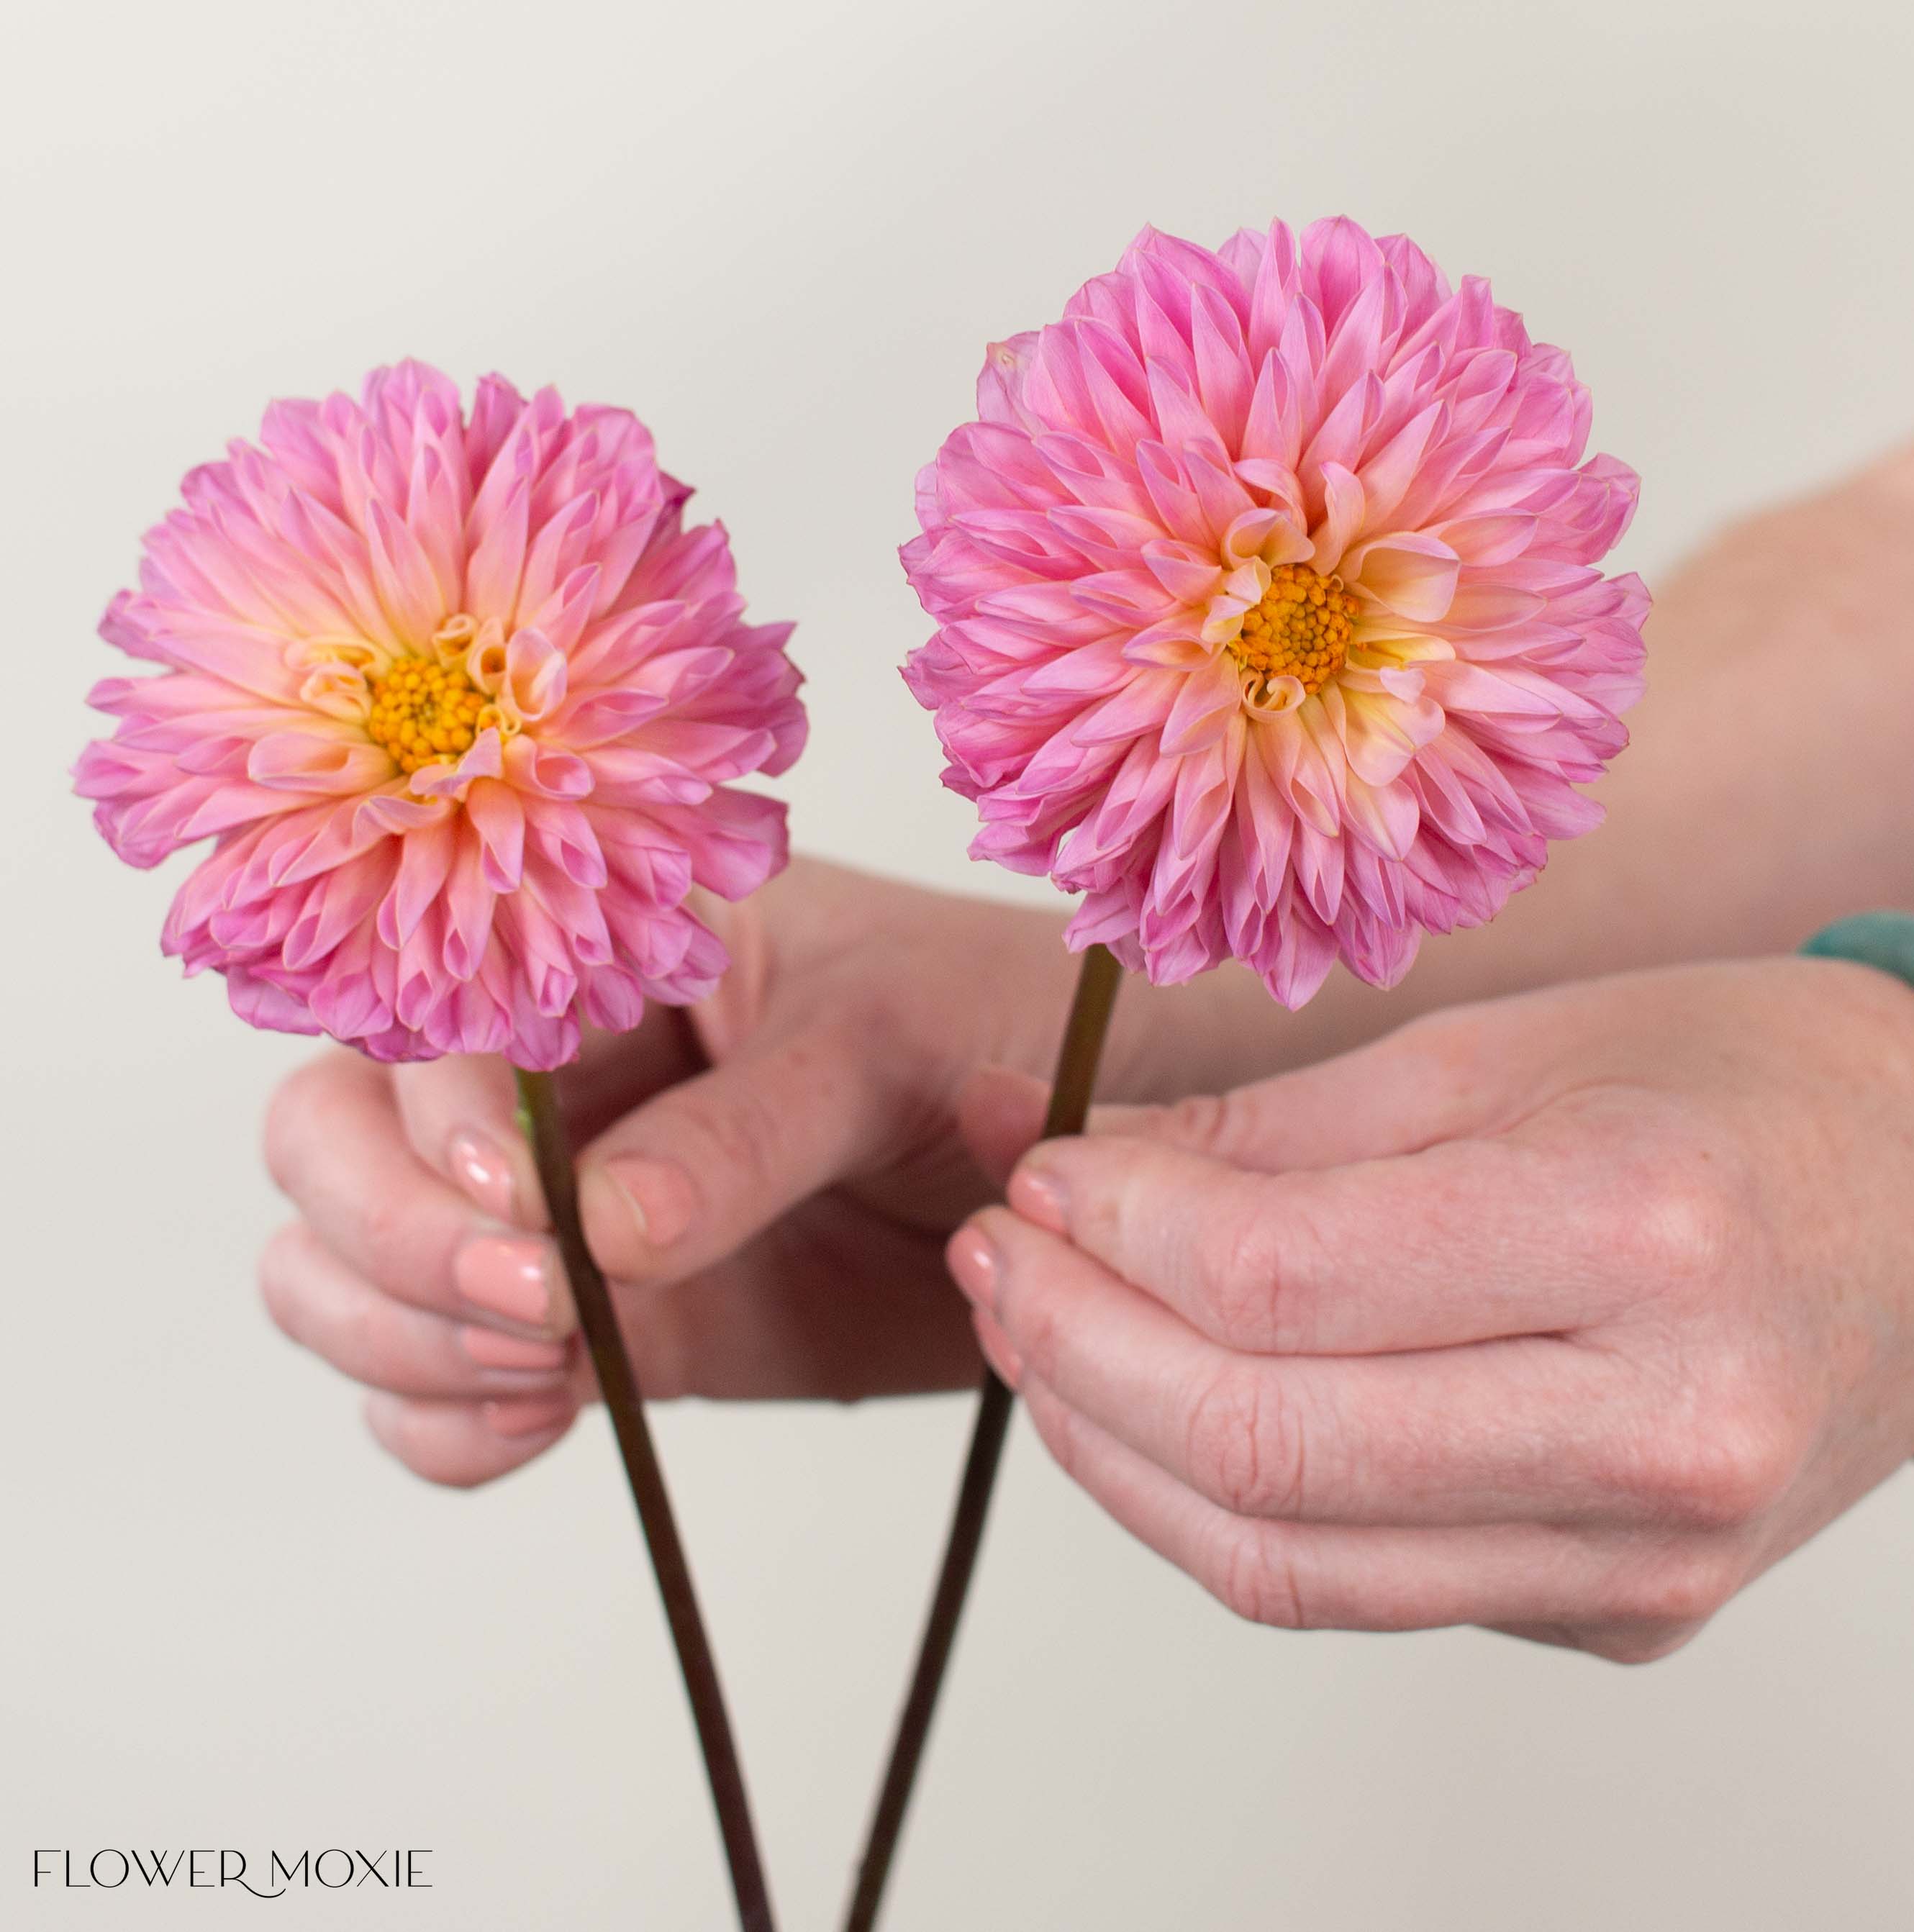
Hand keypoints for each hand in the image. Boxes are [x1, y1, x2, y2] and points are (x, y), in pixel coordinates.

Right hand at [257, 858, 1109, 1486]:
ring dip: (391, 1335)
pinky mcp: (599, 1328)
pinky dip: (434, 1419)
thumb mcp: (891, 1043)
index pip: (427, 1017)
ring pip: (339, 1264)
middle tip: (537, 1310)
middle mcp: (555, 1076)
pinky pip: (433, 1382)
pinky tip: (541, 1423)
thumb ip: (750, 1131)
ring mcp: (557, 1212)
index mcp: (603, 947)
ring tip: (548, 1373)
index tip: (525, 1214)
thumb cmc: (1002, 1028)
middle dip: (384, 1234)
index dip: (436, 1122)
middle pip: (326, 1137)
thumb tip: (594, 1234)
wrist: (1087, 1161)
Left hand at [951, 957, 1913, 1660]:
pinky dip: (1216, 1504)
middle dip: (1068, 1350)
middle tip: (995, 1253)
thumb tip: (1050, 1149)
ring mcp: (1645, 1563)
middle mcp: (1658, 1434)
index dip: (1110, 1231)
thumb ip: (1259, 1127)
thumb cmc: (1730, 1088)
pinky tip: (1156, 1403)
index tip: (1040, 1172)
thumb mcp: (1493, 1050)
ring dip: (1111, 1446)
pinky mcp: (1615, 1617)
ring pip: (1280, 1562)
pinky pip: (1355, 1585)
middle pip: (1256, 1449)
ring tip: (1037, 1333)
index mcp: (1640, 1237)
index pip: (1277, 1283)